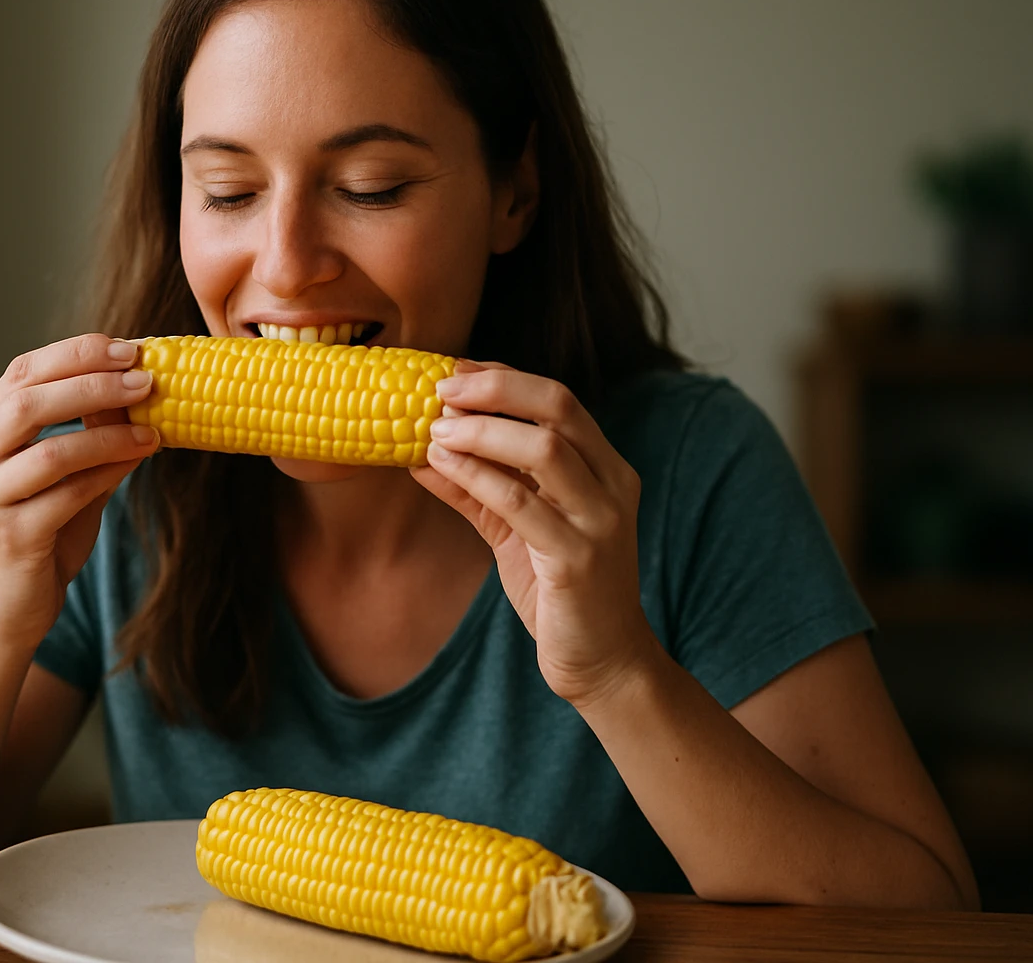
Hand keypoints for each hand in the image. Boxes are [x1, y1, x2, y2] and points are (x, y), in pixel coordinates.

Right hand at [0, 333, 158, 647]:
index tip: (130, 349)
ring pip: (51, 450)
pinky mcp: (8, 537)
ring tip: (153, 427)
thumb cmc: (42, 534)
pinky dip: (110, 472)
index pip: (22, 372)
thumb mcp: (68, 473)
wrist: (10, 609)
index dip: (77, 354)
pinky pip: (67, 494)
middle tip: (145, 380)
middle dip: (93, 384)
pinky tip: (139, 458)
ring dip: (111, 434)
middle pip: (29, 402)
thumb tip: (140, 384)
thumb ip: (93, 431)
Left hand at [411, 361, 655, 705]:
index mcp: (606, 468)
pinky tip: (440, 466)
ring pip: (544, 448)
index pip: (558, 399)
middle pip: (558, 406)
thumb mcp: (515, 530)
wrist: (602, 662)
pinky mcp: (578, 558)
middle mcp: (613, 484)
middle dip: (495, 388)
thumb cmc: (560, 591)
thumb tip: (420, 450)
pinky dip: (476, 476)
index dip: (504, 377)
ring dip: (481, 431)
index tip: (454, 370)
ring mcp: (601, 520)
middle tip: (441, 388)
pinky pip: (521, 502)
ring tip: (433, 428)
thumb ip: (477, 489)